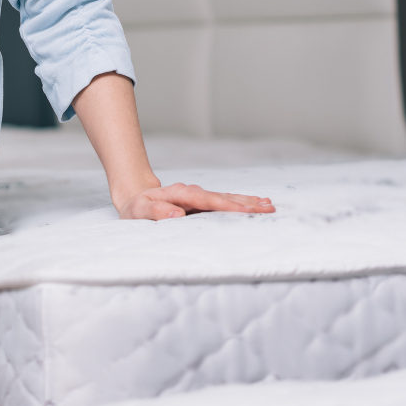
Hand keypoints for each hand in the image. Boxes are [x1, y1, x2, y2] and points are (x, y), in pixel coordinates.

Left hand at [114, 181, 273, 220]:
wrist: (136, 198)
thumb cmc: (137, 208)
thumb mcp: (139, 210)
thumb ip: (155, 211)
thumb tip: (177, 213)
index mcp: (181, 194)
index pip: (208, 201)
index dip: (227, 206)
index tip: (246, 211)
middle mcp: (194, 192)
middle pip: (223, 198)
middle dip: (246, 204)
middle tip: (268, 209)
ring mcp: (200, 196)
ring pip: (227, 198)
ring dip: (248, 201)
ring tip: (269, 205)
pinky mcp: (202, 202)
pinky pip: (225, 201)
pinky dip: (241, 202)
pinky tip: (257, 203)